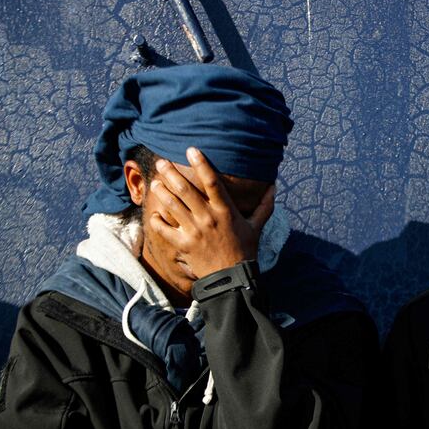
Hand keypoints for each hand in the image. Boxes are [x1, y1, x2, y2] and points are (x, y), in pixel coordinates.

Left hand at [148, 147, 274, 279]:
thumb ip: (264, 206)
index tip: (191, 150)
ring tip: (155, 183)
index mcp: (226, 210)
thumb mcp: (257, 226)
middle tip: (162, 162)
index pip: (212, 181)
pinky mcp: (184, 245)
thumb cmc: (245, 250)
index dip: (201, 164)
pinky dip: (157, 222)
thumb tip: (274, 187)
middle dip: (171, 173)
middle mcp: (208, 218)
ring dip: (162, 192)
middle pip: (186, 190)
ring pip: (173, 206)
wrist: (232, 278)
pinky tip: (154, 215)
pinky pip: (165, 230)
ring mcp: (194, 231)